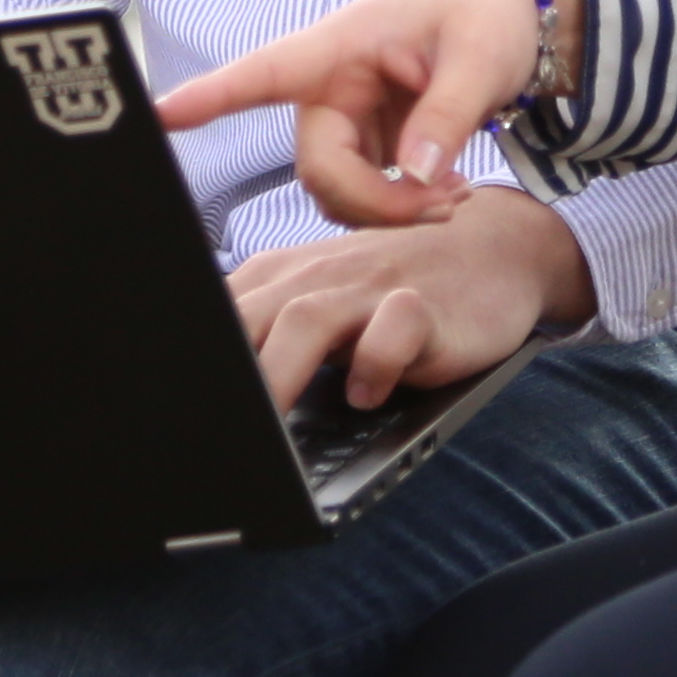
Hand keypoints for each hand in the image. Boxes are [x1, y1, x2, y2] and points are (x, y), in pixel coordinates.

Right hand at [156, 0, 582, 227]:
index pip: (262, 73)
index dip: (208, 98)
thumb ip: (447, 118)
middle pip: (318, 168)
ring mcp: (344, 118)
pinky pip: (362, 194)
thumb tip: (415, 177)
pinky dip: (400, 206)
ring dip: (390, 210)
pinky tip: (445, 192)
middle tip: (445, 205)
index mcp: (340, 46)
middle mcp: (328, 85)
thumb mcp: (479, 59)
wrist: (506, 12)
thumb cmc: (485, 15)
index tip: (158, 115)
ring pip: (337, 191)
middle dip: (375, 202)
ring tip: (455, 196)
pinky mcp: (365, 143)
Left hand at [228, 189, 596, 411]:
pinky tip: (367, 395)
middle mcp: (319, 275)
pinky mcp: (425, 304)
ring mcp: (372, 286)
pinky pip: (393, 331)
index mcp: (282, 275)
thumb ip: (270, 331)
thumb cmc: (394, 285)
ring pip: (308, 320)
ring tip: (271, 428)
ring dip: (282, 373)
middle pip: (250, 316)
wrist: (492, 249)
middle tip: (217, 424)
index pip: (220, 314)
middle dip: (228, 373)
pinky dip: (375, 365)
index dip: (198, 358)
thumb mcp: (324, 300)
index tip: (183, 408)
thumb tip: (217, 388)